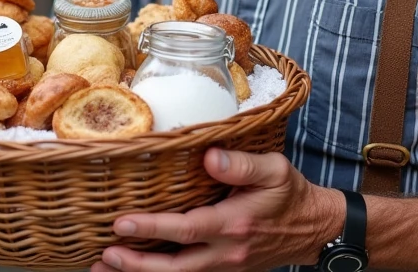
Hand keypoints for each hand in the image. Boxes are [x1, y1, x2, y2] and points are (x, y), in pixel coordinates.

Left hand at [90, 148, 342, 271]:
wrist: (314, 229)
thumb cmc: (291, 194)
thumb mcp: (275, 169)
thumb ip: (242, 164)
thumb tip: (210, 156)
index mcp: (234, 224)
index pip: (186, 230)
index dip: (152, 229)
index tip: (121, 223)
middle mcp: (225, 251)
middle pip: (174, 267)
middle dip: (136, 264)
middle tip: (104, 255)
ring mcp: (223, 265)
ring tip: (106, 267)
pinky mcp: (222, 269)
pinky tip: (136, 268)